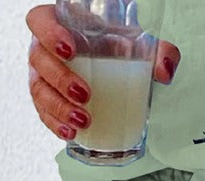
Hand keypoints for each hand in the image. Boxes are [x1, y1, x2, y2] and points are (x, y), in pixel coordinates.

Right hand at [25, 4, 180, 141]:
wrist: (114, 66)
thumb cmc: (118, 48)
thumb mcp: (139, 44)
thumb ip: (159, 51)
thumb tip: (165, 71)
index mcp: (61, 25)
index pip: (40, 22)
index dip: (49, 34)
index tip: (70, 49)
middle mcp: (46, 49)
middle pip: (39, 60)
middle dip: (60, 79)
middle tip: (85, 94)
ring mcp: (44, 76)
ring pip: (39, 90)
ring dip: (58, 108)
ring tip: (83, 121)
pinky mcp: (48, 101)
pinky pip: (44, 113)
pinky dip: (56, 125)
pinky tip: (71, 134)